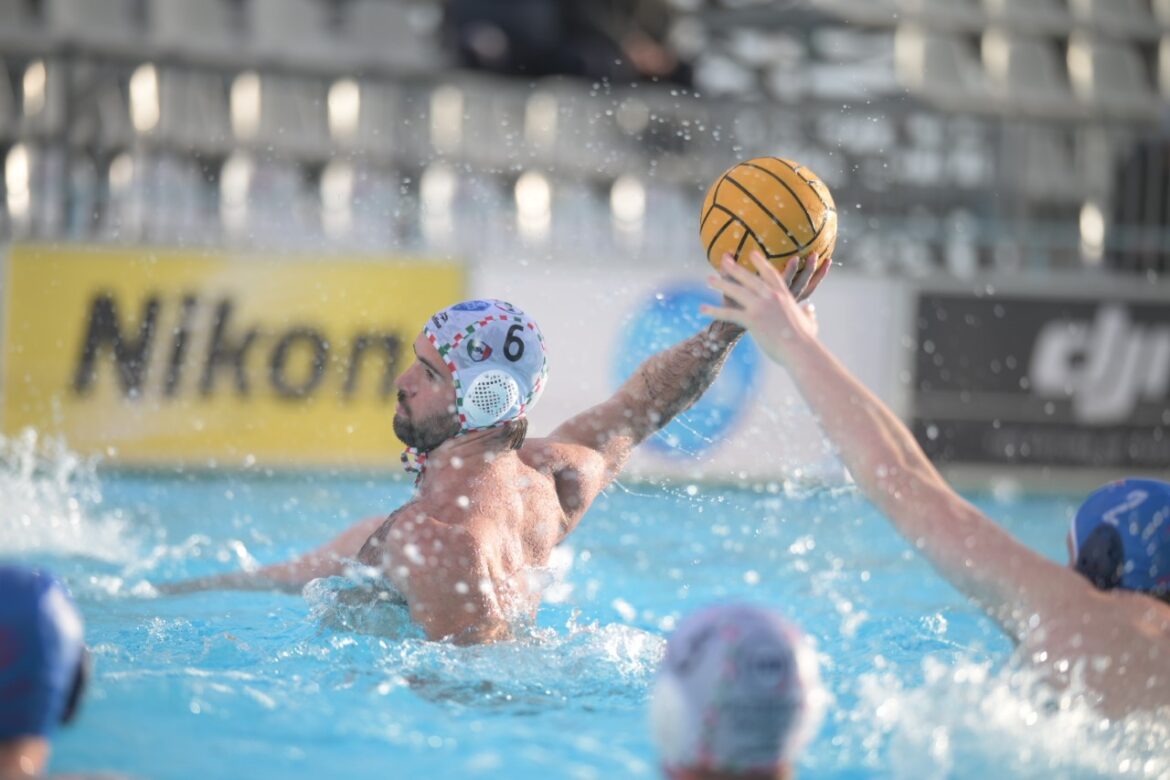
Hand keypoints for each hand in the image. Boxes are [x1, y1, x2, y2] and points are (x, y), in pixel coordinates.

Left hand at [701, 251, 830, 362]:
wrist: (801, 350)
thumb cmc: (806, 340)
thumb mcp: (809, 323)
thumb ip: (808, 314)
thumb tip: (810, 309)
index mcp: (784, 296)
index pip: (770, 274)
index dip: (760, 263)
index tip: (752, 254)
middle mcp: (771, 297)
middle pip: (749, 278)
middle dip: (735, 268)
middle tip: (723, 260)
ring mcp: (761, 307)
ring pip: (736, 291)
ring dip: (721, 284)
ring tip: (709, 279)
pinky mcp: (752, 319)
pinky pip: (729, 313)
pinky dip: (714, 310)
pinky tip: (702, 309)